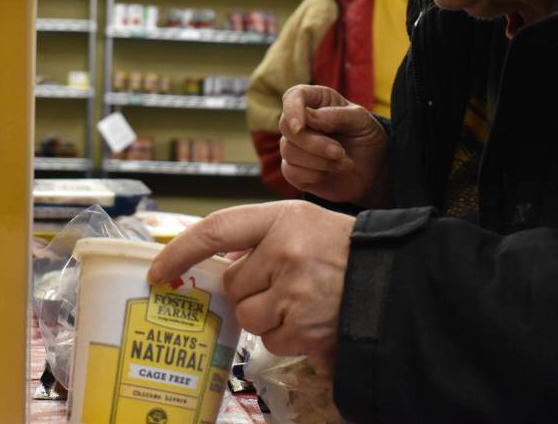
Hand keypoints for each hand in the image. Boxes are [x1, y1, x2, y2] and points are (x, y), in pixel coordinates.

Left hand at [147, 201, 354, 368]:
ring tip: (302, 301)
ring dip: (267, 315)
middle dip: (249, 289)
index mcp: (284, 218)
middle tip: (284, 283)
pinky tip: (312, 320)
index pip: (216, 229)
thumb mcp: (307, 224)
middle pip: (233, 282)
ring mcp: (295, 292)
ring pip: (248, 315)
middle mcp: (286, 251)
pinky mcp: (304, 328)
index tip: (157, 270)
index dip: (180, 251)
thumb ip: (262, 237)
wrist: (400, 283)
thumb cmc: (348, 251)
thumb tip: (218, 260)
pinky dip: (286, 335)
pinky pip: (270, 339)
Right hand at [279, 84, 388, 207]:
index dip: (292, 109)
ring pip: (288, 151)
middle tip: (340, 152)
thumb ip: (337, 115)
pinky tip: (330, 173)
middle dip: (314, 143)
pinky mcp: (293, 170)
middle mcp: (301, 121)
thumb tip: (308, 117)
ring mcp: (295, 146)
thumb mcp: (362, 121)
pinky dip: (314, 175)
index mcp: (317, 101)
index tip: (300, 126)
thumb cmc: (366, 138)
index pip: (293, 96)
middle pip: (286, 126)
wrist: (373, 170)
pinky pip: (291, 172)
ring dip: (320, 161)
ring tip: (343, 162)